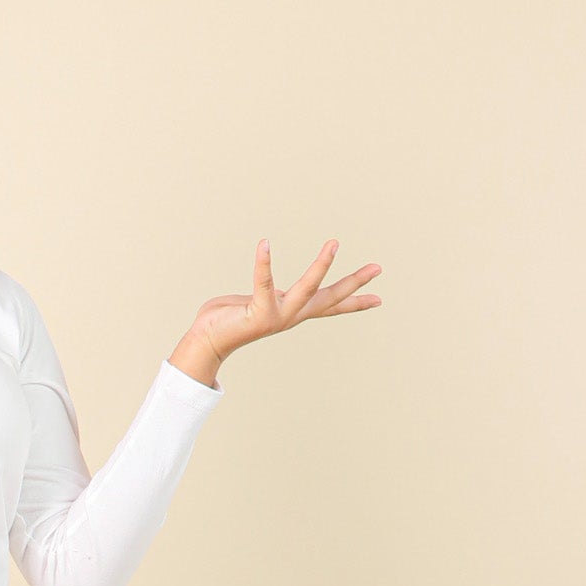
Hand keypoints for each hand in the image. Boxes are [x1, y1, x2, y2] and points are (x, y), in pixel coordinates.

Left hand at [173, 239, 382, 382]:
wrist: (206, 342)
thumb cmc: (226, 319)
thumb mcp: (257, 302)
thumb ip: (267, 292)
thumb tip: (269, 287)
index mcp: (292, 311)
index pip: (329, 305)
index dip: (354, 301)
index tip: (379, 298)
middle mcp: (289, 316)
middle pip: (328, 298)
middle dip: (354, 283)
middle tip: (378, 267)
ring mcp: (276, 316)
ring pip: (305, 289)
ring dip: (321, 266)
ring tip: (334, 243)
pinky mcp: (257, 313)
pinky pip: (262, 283)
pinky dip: (263, 263)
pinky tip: (265, 243)